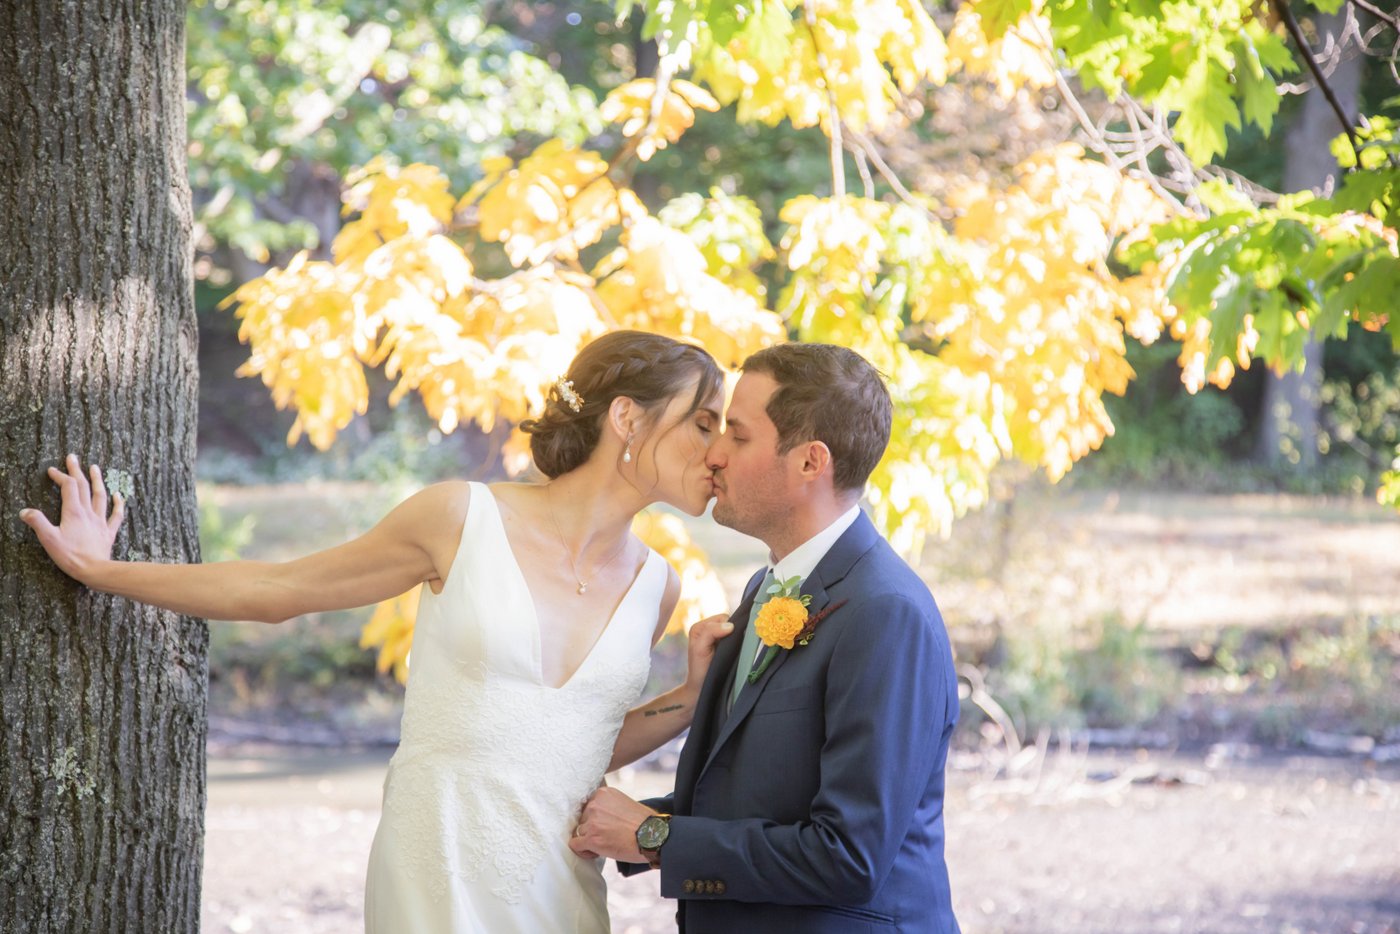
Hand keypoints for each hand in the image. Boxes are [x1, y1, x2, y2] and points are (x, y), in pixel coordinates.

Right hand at [19, 454, 124, 581]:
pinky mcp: (108, 532)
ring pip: (101, 496)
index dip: (61, 476)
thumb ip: (37, 523)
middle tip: (73, 457)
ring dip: (98, 481)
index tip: (52, 470)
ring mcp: (100, 522)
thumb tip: (25, 511)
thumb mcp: (49, 539)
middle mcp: (89, 513)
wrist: (95, 570)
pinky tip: (118, 496)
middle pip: (84, 486)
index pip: (68, 487)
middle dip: (77, 471)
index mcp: (74, 513)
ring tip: (95, 468)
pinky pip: (116, 515)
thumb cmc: (71, 556)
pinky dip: (118, 504)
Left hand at [569, 787, 653, 863]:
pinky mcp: (591, 838)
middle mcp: (595, 804)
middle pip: (582, 819)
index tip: (605, 826)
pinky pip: (575, 845)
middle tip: (608, 837)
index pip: (588, 806)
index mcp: (603, 794)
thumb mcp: (624, 804)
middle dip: (592, 829)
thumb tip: (599, 819)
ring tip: (605, 845)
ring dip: (588, 840)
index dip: (595, 819)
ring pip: (579, 832)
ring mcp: (592, 821)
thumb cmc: (644, 823)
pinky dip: (583, 851)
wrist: (653, 836)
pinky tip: (596, 853)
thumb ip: (608, 807)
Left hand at [683, 613, 733, 694]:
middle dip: (732, 634)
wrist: (702, 689)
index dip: (727, 628)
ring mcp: (719, 637)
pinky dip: (739, 644)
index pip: (723, 618)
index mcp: (700, 627)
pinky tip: (734, 654)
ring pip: (736, 631)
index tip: (724, 645)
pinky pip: (739, 639)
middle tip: (727, 650)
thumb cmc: (700, 670)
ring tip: (730, 653)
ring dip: (737, 640)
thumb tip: (730, 625)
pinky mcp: (726, 646)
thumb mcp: (700, 649)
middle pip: (731, 623)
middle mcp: (709, 629)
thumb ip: (710, 632)